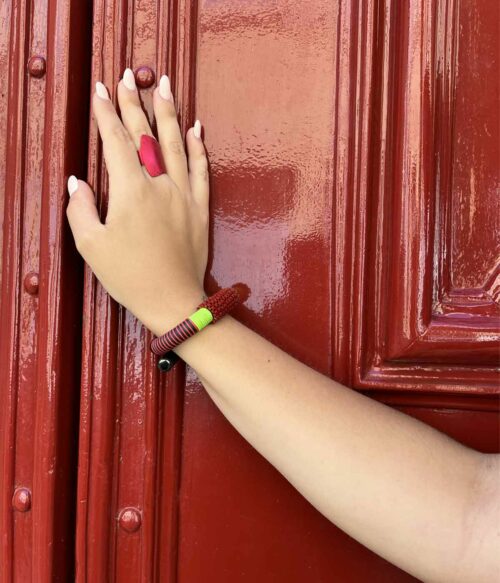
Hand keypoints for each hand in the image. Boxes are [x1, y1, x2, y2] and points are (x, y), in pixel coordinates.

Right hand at [66, 70, 207, 335]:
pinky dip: (198, 147)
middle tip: (128, 75)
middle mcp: (159, 185)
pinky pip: (201, 170)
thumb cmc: (129, 277)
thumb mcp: (91, 246)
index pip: (116, 141)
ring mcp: (183, 195)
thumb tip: (78, 181)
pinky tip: (196, 128)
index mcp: (130, 191)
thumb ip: (81, 208)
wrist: (172, 300)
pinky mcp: (200, 208)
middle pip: (145, 134)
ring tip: (164, 84)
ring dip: (168, 112)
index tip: (101, 89)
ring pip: (175, 143)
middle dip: (134, 102)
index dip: (106, 113)